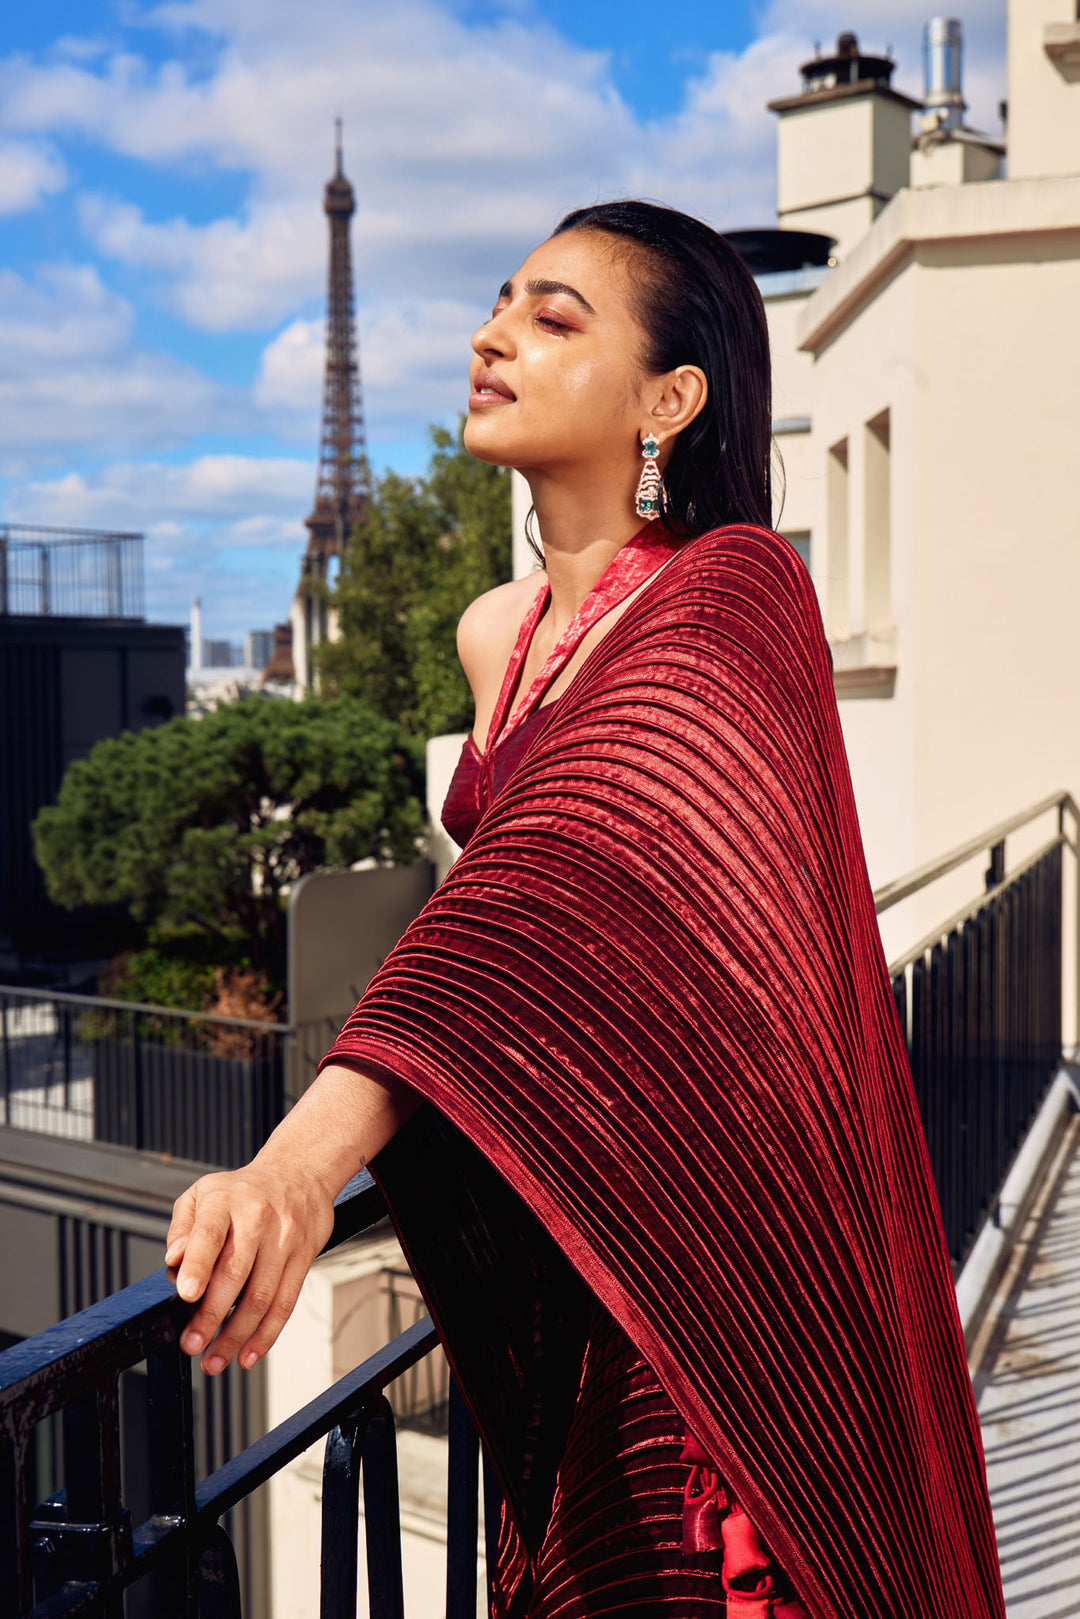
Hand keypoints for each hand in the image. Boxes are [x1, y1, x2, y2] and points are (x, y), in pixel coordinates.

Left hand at [165, 1158, 336, 1376]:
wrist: (300, 1171)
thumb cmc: (242, 1190)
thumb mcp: (203, 1192)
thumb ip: (182, 1227)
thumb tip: (173, 1260)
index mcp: (225, 1201)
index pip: (210, 1233)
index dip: (198, 1264)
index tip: (187, 1294)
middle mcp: (257, 1218)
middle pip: (235, 1273)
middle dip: (211, 1316)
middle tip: (191, 1346)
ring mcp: (285, 1239)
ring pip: (262, 1295)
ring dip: (237, 1335)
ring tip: (214, 1360)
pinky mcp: (305, 1256)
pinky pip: (287, 1301)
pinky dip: (267, 1334)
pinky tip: (249, 1354)